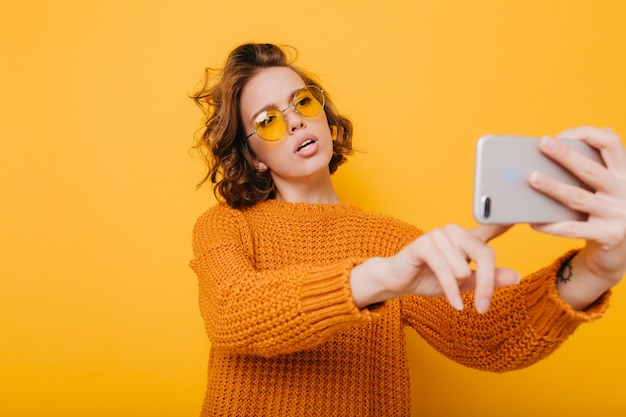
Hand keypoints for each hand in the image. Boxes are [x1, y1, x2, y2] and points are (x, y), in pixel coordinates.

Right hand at [350, 224, 518, 312]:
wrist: (398, 281)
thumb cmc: (429, 279)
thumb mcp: (464, 284)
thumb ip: (488, 279)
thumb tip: (516, 276)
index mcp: (465, 239)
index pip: (490, 226)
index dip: (508, 220)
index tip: (524, 215)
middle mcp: (453, 232)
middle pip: (484, 252)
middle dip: (487, 282)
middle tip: (485, 307)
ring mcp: (437, 235)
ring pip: (463, 263)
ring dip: (462, 287)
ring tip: (458, 300)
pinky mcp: (422, 244)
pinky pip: (445, 269)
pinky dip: (450, 289)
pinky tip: (454, 303)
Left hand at [529, 126, 625, 307]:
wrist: (620, 252)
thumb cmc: (604, 212)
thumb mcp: (605, 188)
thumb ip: (591, 169)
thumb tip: (551, 149)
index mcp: (625, 173)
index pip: (612, 143)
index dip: (588, 134)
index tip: (563, 134)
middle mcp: (625, 191)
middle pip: (591, 170)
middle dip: (565, 155)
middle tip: (543, 144)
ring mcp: (619, 214)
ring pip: (578, 198)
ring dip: (553, 187)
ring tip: (532, 178)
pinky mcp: (609, 236)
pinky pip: (574, 229)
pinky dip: (552, 226)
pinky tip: (534, 221)